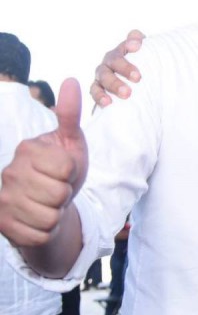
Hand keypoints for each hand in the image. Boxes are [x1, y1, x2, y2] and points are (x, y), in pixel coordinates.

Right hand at [0, 79, 87, 246]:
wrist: (51, 203)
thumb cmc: (63, 170)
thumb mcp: (72, 142)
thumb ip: (70, 115)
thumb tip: (73, 80)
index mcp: (27, 149)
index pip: (65, 168)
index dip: (73, 173)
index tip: (65, 171)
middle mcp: (8, 172)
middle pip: (59, 194)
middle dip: (66, 195)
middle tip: (57, 190)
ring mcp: (2, 199)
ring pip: (49, 217)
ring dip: (57, 214)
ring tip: (49, 204)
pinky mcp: (2, 224)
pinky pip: (40, 234)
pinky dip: (47, 231)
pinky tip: (39, 220)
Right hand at [89, 29, 144, 107]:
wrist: (135, 92)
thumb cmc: (144, 72)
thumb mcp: (150, 60)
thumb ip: (148, 48)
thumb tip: (137, 39)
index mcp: (124, 51)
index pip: (127, 43)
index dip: (130, 43)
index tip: (137, 47)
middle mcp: (111, 61)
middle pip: (114, 60)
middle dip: (125, 68)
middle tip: (138, 78)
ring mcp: (102, 75)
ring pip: (104, 76)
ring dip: (114, 85)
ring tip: (126, 94)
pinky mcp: (97, 89)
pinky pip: (95, 91)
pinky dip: (100, 97)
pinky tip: (107, 103)